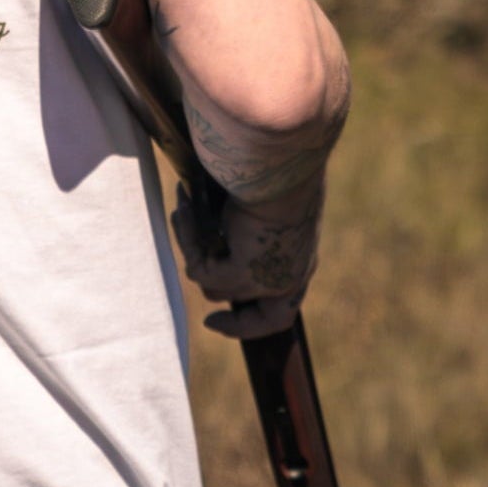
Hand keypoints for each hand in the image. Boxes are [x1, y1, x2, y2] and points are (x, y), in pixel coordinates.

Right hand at [172, 177, 323, 340]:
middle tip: (210, 324)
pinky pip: (199, 267)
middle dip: (232, 322)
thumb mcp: (270, 200)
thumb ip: (251, 222)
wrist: (280, 163)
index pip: (284, 308)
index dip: (253, 322)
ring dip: (194, 249)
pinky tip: (185, 205)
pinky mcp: (240, 272)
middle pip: (262, 320)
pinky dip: (187, 236)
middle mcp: (290, 276)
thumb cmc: (279, 168)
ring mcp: (266, 279)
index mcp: (302, 259)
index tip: (219, 320)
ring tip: (187, 209)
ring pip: (214, 286)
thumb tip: (218, 218)